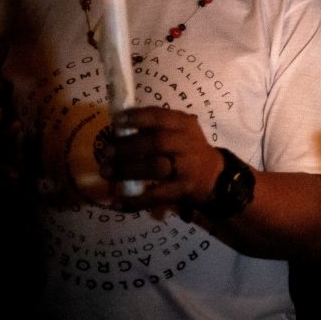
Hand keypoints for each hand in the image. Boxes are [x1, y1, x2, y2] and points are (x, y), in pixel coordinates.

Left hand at [100, 106, 223, 209]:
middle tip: (106, 152)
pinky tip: (116, 203)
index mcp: (185, 125)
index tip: (117, 122)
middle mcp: (187, 144)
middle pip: (156, 142)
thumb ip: (156, 127)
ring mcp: (186, 168)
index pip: (161, 117)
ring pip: (155, 167)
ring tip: (106, 172)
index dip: (138, 118)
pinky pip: (156, 196)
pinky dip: (134, 200)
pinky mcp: (182, 190)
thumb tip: (118, 129)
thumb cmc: (188, 149)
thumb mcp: (180, 130)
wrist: (214, 175)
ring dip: (127, 170)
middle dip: (128, 147)